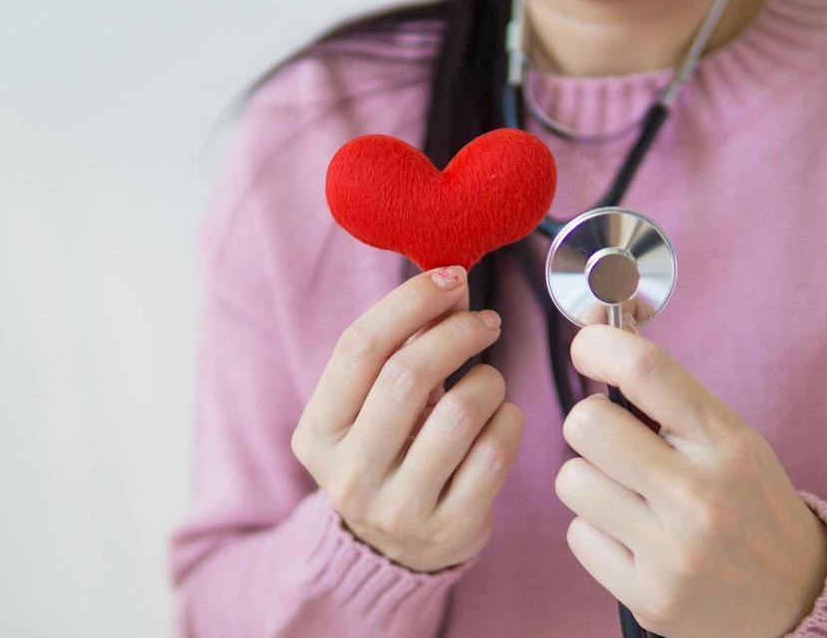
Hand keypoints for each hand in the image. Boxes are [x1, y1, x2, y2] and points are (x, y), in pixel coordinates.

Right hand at [291, 266, 522, 572]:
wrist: (399, 549)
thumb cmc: (390, 451)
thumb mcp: (374, 405)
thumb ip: (402, 347)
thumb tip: (452, 285)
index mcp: (317, 434)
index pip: (359, 347)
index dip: (411, 302)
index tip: (452, 277)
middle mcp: (348, 475)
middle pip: (407, 375)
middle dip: (457, 333)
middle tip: (486, 321)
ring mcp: (398, 509)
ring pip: (461, 413)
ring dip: (488, 380)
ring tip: (489, 380)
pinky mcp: (450, 529)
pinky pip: (496, 452)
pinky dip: (509, 420)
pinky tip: (502, 418)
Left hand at [555, 325, 826, 637]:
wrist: (800, 595)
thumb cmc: (749, 500)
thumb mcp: (728, 437)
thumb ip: (665, 390)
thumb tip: (598, 326)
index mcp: (726, 443)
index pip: (646, 370)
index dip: (599, 345)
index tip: (588, 348)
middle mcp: (701, 496)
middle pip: (587, 425)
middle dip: (589, 424)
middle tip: (614, 440)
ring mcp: (674, 552)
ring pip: (572, 481)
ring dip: (590, 482)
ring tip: (630, 495)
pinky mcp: (650, 597)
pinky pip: (577, 536)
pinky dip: (597, 532)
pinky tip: (635, 538)